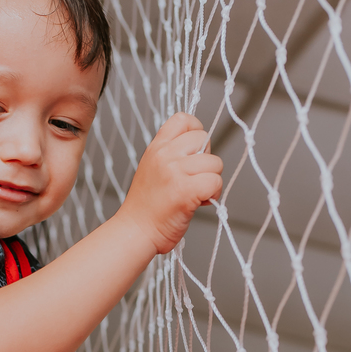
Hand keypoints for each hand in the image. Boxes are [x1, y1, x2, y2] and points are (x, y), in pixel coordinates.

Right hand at [118, 113, 221, 257]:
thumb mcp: (152, 168)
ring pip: (215, 163)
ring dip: (211, 180)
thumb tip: (201, 148)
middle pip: (204, 139)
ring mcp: (174, 171)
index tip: (194, 152)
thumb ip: (171, 154)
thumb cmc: (147, 206)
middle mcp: (164, 155)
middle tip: (194, 178)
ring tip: (196, 193)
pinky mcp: (185, 190)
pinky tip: (201, 202)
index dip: (196, 132)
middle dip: (206, 159)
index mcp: (156, 147)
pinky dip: (214, 194)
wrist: (135, 231)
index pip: (183, 119)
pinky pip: (215, 181)